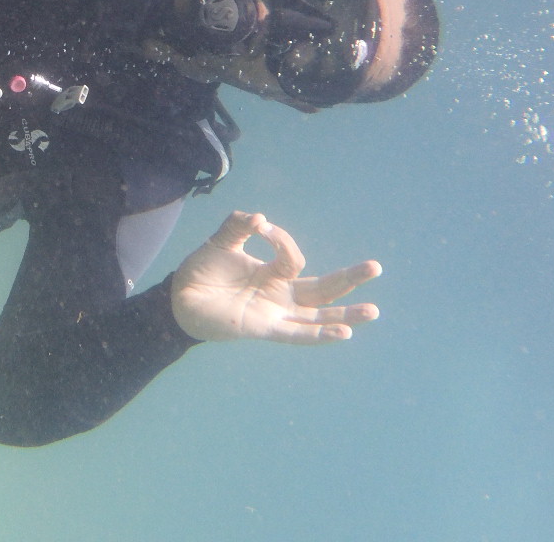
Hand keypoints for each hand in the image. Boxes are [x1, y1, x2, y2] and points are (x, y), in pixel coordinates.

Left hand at [170, 211, 381, 342]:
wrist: (177, 299)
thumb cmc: (202, 272)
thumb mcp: (221, 242)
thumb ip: (238, 225)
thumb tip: (260, 219)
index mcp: (274, 272)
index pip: (293, 257)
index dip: (281, 240)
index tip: (260, 227)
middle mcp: (280, 294)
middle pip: (323, 288)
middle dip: (350, 278)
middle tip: (376, 266)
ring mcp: (275, 313)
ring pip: (318, 315)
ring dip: (345, 314)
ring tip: (373, 310)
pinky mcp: (264, 328)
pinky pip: (297, 334)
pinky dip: (319, 335)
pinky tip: (342, 333)